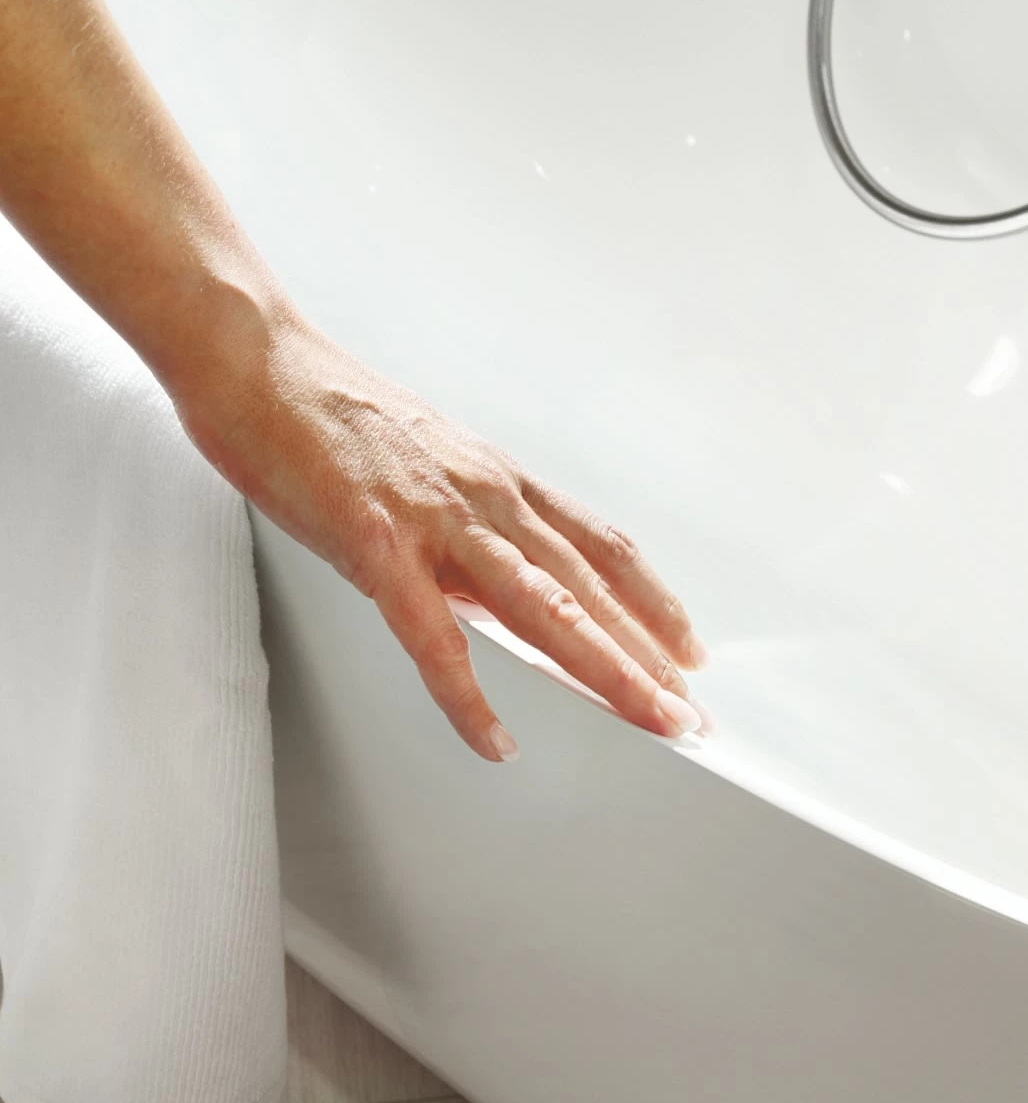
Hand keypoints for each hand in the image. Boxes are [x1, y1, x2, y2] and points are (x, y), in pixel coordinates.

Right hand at [170, 309, 708, 761]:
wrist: (263, 364)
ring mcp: (437, 519)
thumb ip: (476, 534)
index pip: (604, 550)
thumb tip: (506, 596)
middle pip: (592, 587)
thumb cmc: (339, 418)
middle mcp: (489, 498)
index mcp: (504, 483)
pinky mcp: (376, 542)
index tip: (687, 650)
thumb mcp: (433, 471)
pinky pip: (433, 635)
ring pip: (543, 606)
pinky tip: (493, 738)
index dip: (653, 604)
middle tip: (690, 711)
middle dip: (649, 655)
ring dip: (603, 669)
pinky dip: (467, 696)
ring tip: (646, 719)